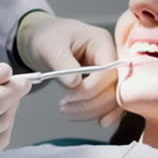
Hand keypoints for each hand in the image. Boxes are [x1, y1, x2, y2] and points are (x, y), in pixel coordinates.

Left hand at [16, 11, 122, 127]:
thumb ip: (63, 64)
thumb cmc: (48, 36)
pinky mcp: (104, 84)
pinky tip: (96, 121)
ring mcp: (110, 71)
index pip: (108, 70)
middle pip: (114, 87)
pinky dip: (102, 112)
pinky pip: (110, 101)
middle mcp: (111, 57)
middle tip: (65, 108)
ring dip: (94, 111)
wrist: (43, 38)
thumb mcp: (50, 47)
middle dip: (92, 103)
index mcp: (102, 42)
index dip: (91, 88)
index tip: (70, 97)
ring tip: (68, 112)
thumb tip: (75, 85)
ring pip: (113, 98)